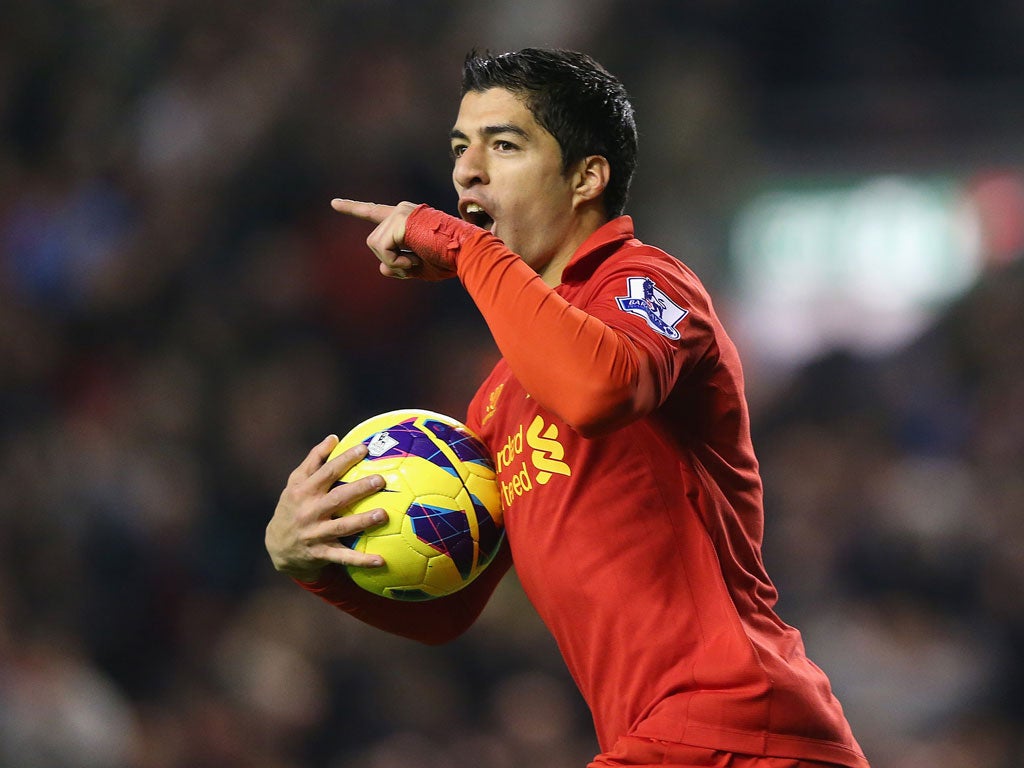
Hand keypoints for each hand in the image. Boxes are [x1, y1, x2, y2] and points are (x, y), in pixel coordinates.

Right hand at [266, 435, 388, 582]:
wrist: (277, 547)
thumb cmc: (293, 507)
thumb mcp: (295, 483)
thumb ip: (314, 461)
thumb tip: (334, 437)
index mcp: (303, 491)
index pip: (326, 472)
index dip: (345, 459)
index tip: (365, 448)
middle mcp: (309, 512)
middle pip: (337, 498)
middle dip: (359, 489)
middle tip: (381, 480)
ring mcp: (315, 534)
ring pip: (342, 527)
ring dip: (363, 521)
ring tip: (384, 515)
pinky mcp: (321, 554)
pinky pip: (343, 558)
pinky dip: (362, 560)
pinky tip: (382, 560)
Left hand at [331, 198, 453, 279]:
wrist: (467, 252)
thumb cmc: (450, 260)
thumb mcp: (420, 268)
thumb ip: (398, 267)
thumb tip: (382, 267)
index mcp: (408, 218)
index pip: (375, 212)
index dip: (354, 209)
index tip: (334, 204)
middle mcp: (402, 211)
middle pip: (374, 242)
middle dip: (390, 260)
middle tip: (415, 264)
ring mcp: (400, 213)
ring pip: (375, 245)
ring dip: (395, 261)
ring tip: (417, 260)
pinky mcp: (400, 221)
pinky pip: (382, 249)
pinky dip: (396, 261)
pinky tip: (414, 259)